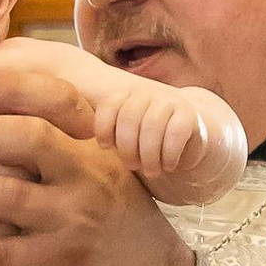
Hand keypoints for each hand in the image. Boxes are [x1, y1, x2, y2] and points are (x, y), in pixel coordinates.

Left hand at [0, 72, 197, 265]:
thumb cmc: (114, 220)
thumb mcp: (103, 170)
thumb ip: (63, 140)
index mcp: (97, 147)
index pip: (58, 101)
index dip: (13, 88)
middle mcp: (89, 178)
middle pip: (30, 139)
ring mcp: (74, 223)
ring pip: (8, 196)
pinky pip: (0, 256)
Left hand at [103, 77, 241, 193]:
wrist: (186, 140)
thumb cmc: (145, 142)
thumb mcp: (123, 135)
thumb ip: (105, 133)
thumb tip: (77, 137)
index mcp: (127, 95)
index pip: (110, 104)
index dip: (104, 127)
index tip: (105, 147)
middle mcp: (147, 94)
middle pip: (129, 117)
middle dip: (127, 148)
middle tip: (132, 166)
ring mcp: (169, 102)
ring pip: (152, 125)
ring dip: (149, 155)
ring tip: (150, 171)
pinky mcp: (188, 115)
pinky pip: (174, 133)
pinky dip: (169, 154)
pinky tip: (169, 166)